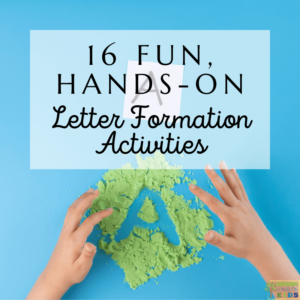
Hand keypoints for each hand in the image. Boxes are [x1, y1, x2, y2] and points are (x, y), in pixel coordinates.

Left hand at [27, 188, 112, 299]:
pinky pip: (70, 213)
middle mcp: (68, 233)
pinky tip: (82, 202)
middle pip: (76, 210)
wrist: (54, 277)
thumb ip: (87, 256)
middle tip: (97, 191)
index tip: (110, 210)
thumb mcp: (81, 268)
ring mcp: (64, 231)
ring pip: (71, 210)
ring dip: (81, 199)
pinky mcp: (64, 231)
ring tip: (90, 191)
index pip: (88, 222)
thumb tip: (91, 245)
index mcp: (74, 241)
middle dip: (86, 199)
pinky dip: (77, 204)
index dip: (100, 215)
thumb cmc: (70, 273)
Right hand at [189, 161, 299, 280]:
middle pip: (223, 188)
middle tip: (206, 165)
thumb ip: (217, 240)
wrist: (264, 249)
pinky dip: (236, 178)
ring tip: (221, 161)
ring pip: (234, 185)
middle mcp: (237, 207)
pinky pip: (241, 188)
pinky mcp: (248, 205)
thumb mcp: (228, 247)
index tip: (191, 186)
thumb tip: (206, 235)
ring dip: (226, 173)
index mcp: (229, 216)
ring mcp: (244, 204)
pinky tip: (233, 170)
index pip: (212, 202)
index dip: (200, 193)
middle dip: (214, 176)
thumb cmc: (244, 248)